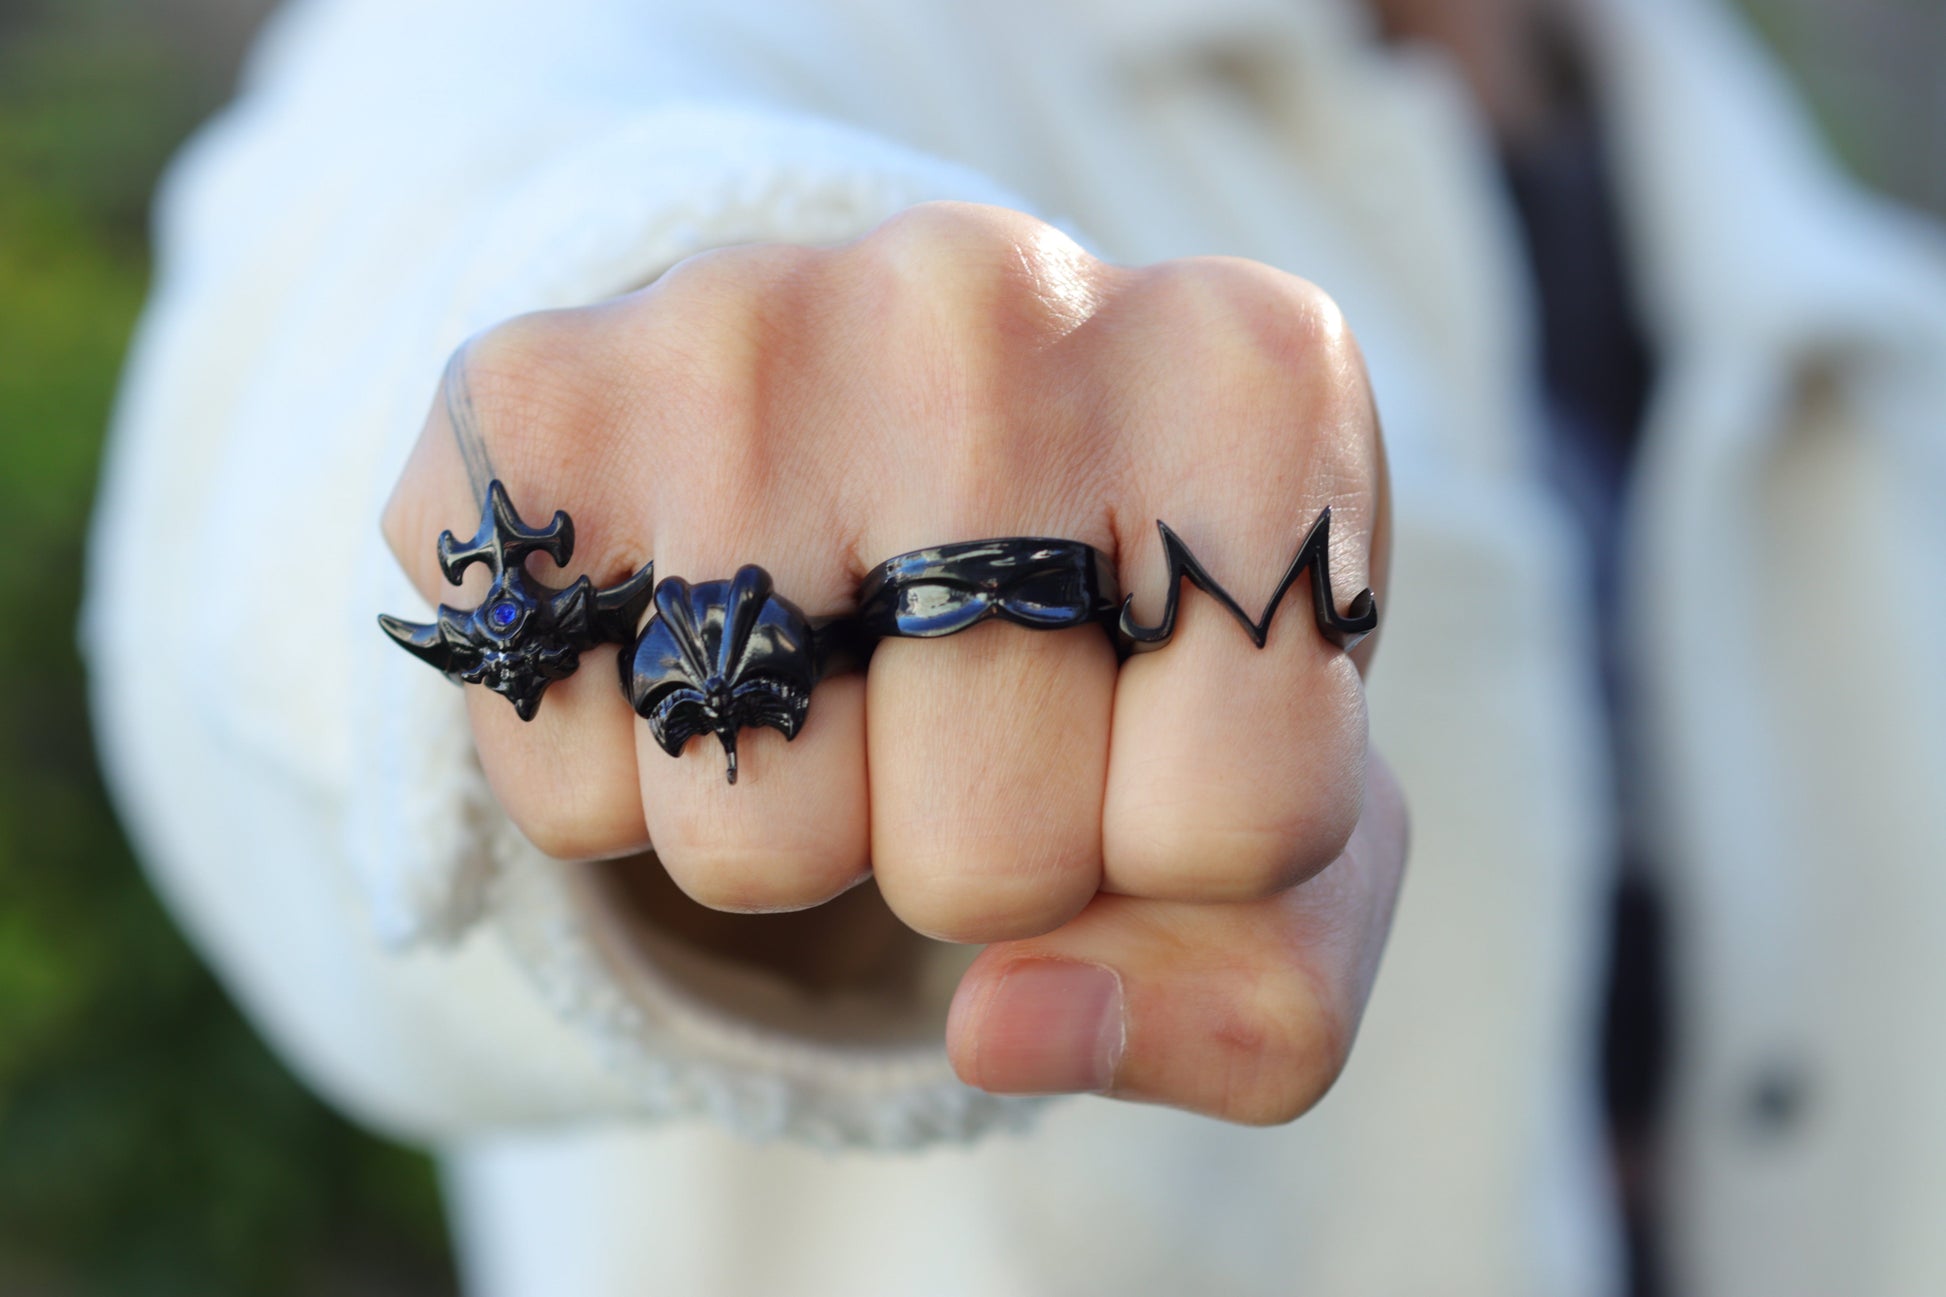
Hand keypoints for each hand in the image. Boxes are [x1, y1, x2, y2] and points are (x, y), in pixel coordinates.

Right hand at [382, 202, 1404, 1122]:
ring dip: (800, 829)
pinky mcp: (532, 395)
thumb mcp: (1268, 826)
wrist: (878, 414)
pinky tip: (680, 632)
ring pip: (762, 847)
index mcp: (1252, 381)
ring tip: (828, 658)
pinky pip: (565, 791)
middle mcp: (1000, 298)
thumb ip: (1250, 1001)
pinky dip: (620, 785)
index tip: (1150, 719)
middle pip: (993, 861)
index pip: (1244, 828)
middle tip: (965, 695)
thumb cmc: (1113, 632)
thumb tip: (1002, 1032)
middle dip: (982, 855)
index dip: (1179, 855)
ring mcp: (747, 324)